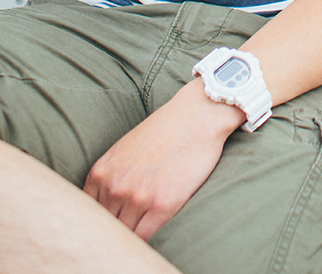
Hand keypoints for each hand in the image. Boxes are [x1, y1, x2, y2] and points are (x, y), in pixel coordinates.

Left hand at [83, 80, 241, 238]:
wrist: (199, 114)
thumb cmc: (167, 128)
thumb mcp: (124, 149)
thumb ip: (109, 176)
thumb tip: (104, 203)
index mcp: (100, 173)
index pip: (86, 213)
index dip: (96, 223)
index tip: (106, 227)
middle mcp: (114, 187)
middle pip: (103, 226)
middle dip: (111, 232)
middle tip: (119, 238)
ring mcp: (137, 197)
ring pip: (122, 235)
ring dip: (128, 239)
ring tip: (133, 242)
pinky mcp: (163, 204)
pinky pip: (143, 237)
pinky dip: (144, 242)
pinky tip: (150, 240)